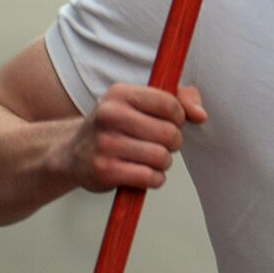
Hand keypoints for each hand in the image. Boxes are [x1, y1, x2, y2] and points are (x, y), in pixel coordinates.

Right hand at [61, 83, 206, 191]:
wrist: (73, 154)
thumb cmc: (118, 126)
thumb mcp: (142, 103)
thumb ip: (180, 99)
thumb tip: (201, 115)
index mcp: (120, 93)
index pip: (170, 104)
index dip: (179, 117)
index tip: (171, 122)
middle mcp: (109, 115)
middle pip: (169, 133)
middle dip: (173, 143)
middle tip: (161, 144)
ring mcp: (104, 144)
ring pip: (161, 157)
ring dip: (163, 162)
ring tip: (151, 159)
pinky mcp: (104, 171)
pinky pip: (150, 178)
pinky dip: (155, 179)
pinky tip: (144, 174)